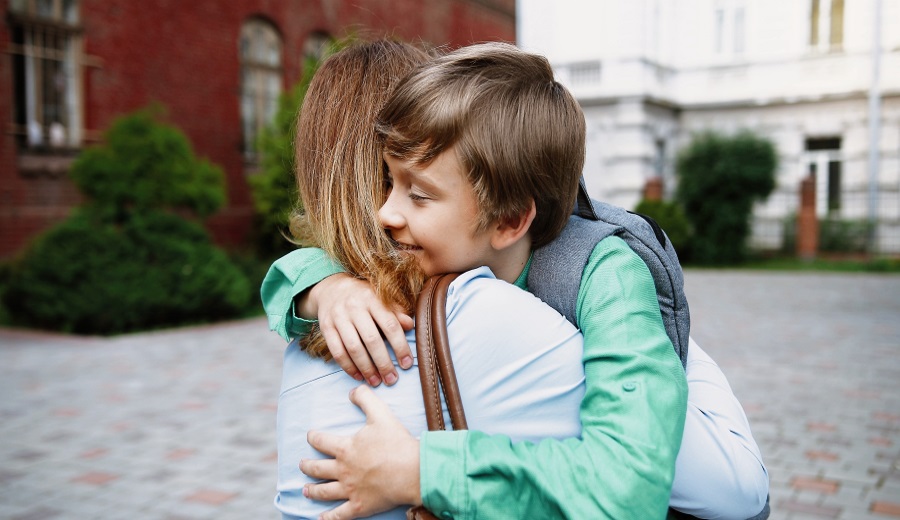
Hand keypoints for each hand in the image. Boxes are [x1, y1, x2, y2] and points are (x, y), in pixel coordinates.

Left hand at [301, 386, 421, 519]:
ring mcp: (350, 490)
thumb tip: (353, 390)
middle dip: (307, 466)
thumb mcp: (381, 414)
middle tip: (302, 464)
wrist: (413, 470)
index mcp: (345, 448)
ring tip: (305, 490)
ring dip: (312, 491)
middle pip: (318, 468)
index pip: (321, 441)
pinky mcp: (360, 506)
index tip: (311, 435)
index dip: (313, 437)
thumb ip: (365, 398)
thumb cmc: (397, 442)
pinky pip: (339, 515)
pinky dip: (328, 518)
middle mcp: (343, 470)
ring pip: (324, 492)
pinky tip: (320, 518)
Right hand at [302, 273, 414, 385]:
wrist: (331, 289)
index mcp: (372, 299)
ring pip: (353, 348)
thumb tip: (410, 325)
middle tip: (391, 380)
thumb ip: (395, 312)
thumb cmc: (363, 297)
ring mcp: (338, 317)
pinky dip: (348, 366)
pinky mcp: (326, 328)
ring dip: (366, 368)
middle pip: (371, 339)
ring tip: (376, 382)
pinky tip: (358, 376)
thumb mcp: (380, 299)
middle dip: (383, 363)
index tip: (406, 364)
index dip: (400, 346)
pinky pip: (337, 351)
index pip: (390, 325)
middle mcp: (354, 307)